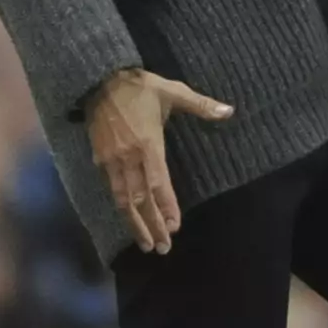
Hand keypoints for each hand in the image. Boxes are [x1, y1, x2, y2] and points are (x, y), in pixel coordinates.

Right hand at [84, 68, 231, 252]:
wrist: (98, 79)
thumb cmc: (139, 86)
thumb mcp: (172, 90)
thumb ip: (200, 104)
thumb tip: (229, 110)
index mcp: (148, 144)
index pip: (159, 184)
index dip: (167, 208)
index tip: (175, 227)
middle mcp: (128, 157)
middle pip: (140, 200)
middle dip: (152, 226)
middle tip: (163, 248)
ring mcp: (111, 161)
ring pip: (124, 201)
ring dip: (135, 224)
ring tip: (146, 245)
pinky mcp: (99, 160)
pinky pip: (112, 190)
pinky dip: (122, 209)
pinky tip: (129, 221)